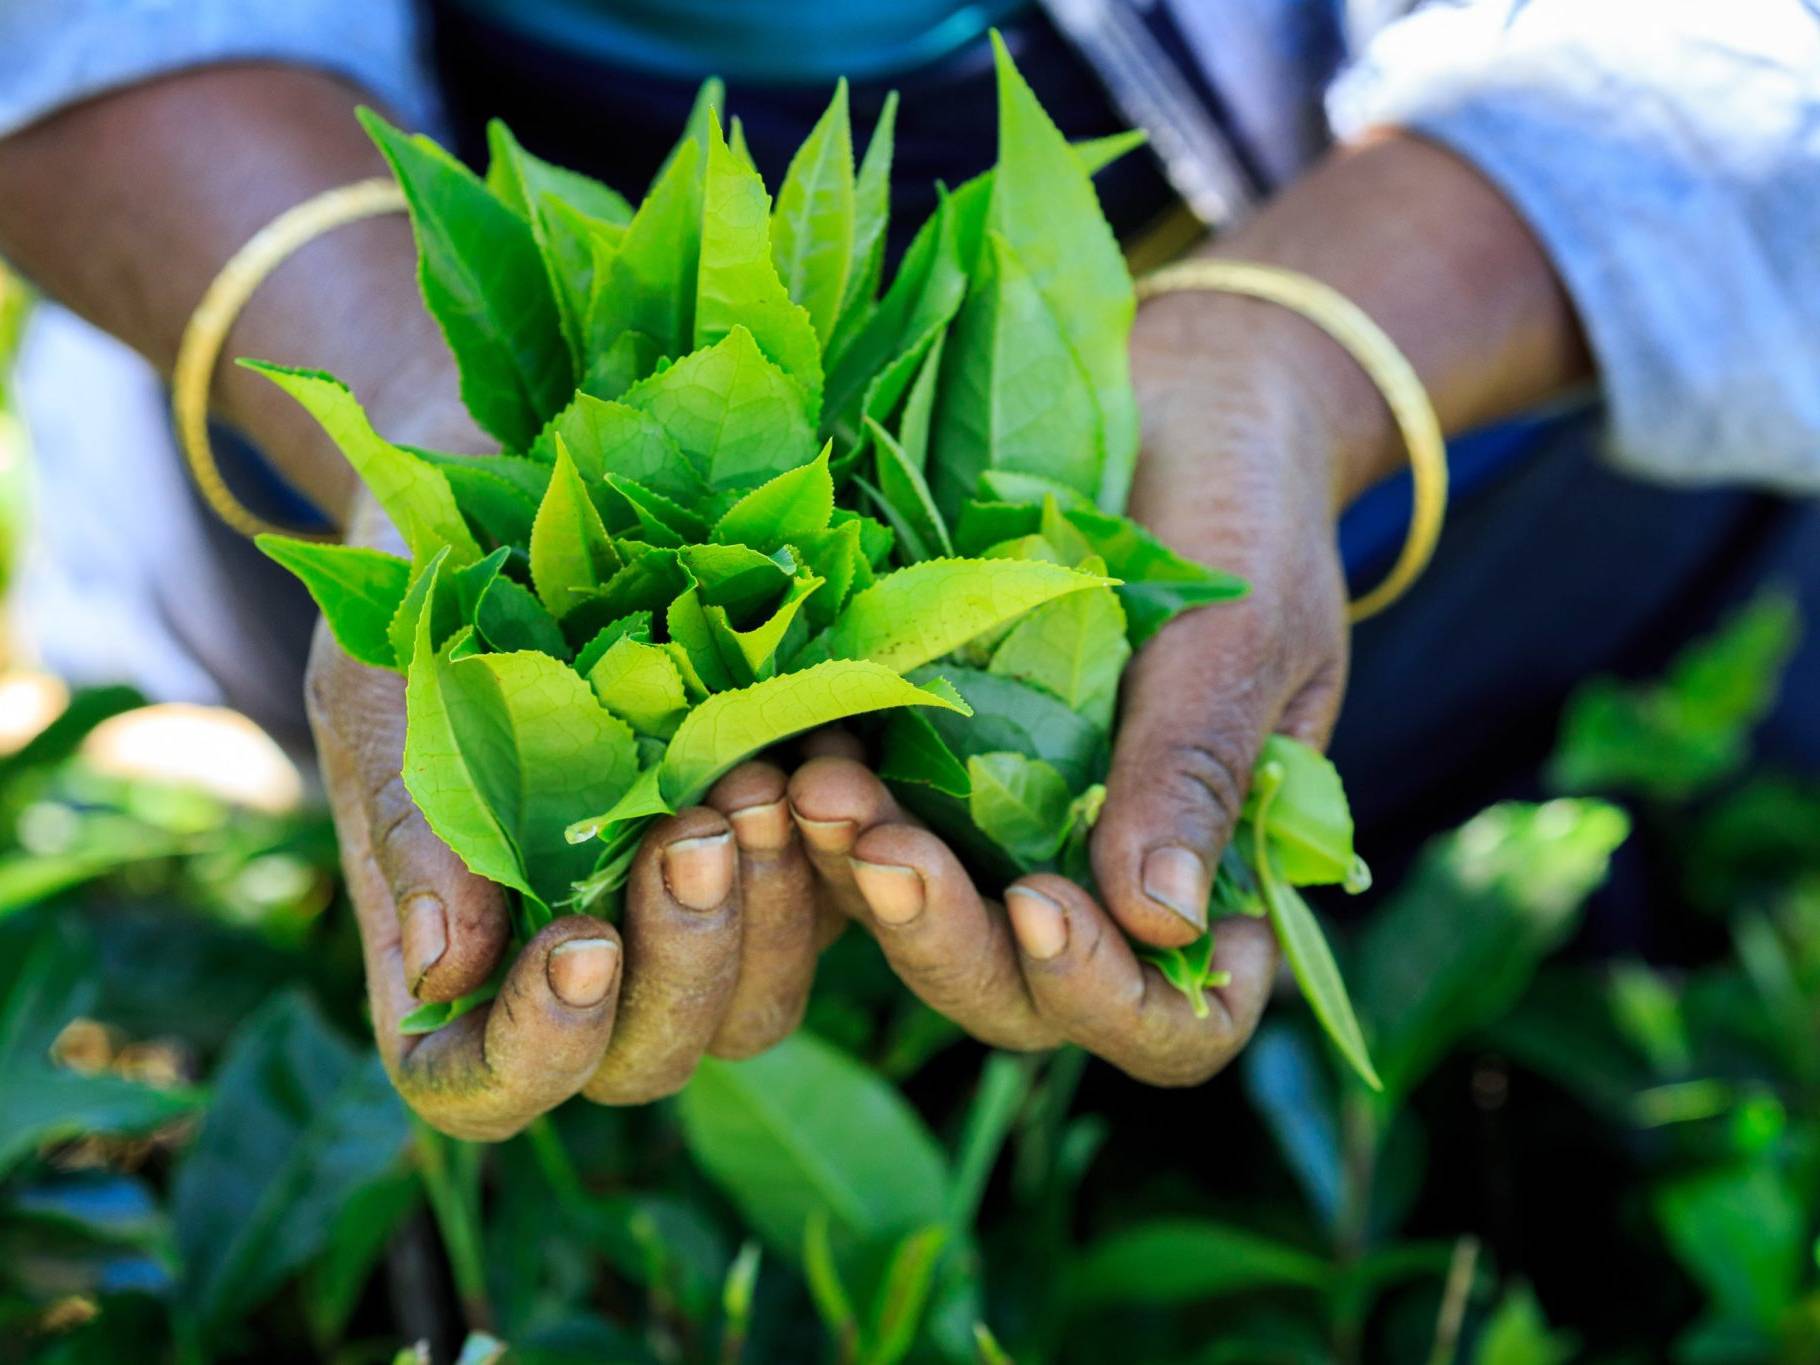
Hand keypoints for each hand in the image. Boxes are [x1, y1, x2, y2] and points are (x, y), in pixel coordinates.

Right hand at [312, 497, 834, 1137]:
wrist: (516, 520)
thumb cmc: (419, 616)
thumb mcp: (384, 699)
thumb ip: (410, 829)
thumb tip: (444, 973)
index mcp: (460, 963)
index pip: (484, 1086)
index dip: (535, 1052)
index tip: (580, 943)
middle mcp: (582, 971)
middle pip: (646, 1062)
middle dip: (683, 963)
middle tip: (694, 833)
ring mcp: (689, 925)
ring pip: (755, 1010)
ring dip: (771, 914)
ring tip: (761, 783)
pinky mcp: (781, 865)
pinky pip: (832, 913)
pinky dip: (837, 855)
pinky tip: (828, 765)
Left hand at [794, 291, 1364, 1084]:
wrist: (1180, 402)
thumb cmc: (1248, 515)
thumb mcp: (1244, 636)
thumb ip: (1197, 771)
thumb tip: (1162, 920)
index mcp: (1218, 877)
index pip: (1175, 1018)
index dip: (1107, 997)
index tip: (1044, 905)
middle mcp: (1105, 882)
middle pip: (1025, 997)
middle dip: (948, 943)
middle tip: (884, 852)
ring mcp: (1011, 834)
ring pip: (932, 928)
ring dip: (870, 884)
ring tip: (816, 791)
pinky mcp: (931, 769)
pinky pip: (875, 830)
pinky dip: (832, 815)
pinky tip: (793, 754)